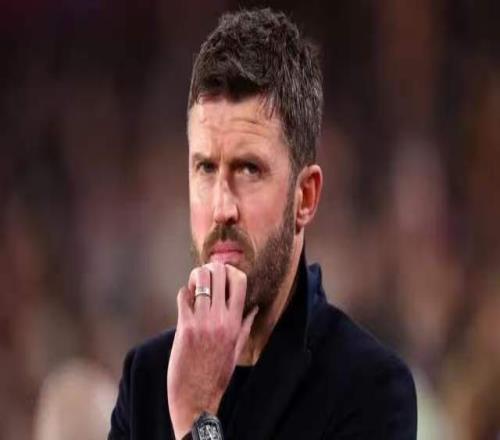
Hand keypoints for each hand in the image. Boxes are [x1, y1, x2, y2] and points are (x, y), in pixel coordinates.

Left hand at [167, 262, 257, 438]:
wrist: (197, 398)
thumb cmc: (217, 374)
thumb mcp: (237, 350)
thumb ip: (246, 326)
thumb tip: (254, 309)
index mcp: (236, 323)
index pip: (239, 282)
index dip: (231, 271)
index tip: (224, 273)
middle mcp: (221, 319)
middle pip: (219, 275)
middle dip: (211, 269)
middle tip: (206, 275)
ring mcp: (202, 322)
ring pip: (200, 281)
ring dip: (195, 278)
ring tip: (194, 285)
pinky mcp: (184, 328)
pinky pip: (183, 297)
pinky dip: (183, 292)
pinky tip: (184, 299)